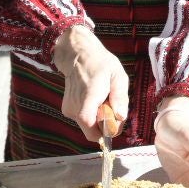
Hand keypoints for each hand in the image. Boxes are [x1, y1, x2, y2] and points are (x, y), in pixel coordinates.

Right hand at [52, 22, 128, 142]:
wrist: (78, 56)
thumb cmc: (101, 64)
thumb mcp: (118, 76)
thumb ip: (120, 97)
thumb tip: (121, 117)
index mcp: (88, 99)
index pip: (92, 129)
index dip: (107, 130)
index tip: (116, 118)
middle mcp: (74, 108)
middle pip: (92, 131)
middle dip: (105, 124)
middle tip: (111, 106)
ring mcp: (69, 110)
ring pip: (89, 126)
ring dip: (99, 118)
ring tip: (103, 99)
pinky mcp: (67, 110)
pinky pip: (84, 120)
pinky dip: (93, 114)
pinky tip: (95, 99)